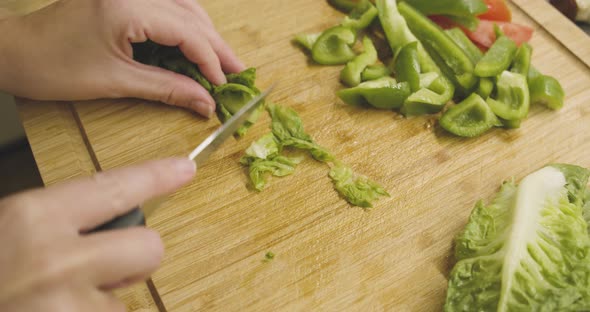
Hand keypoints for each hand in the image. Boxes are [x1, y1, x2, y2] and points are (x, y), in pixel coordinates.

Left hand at [0, 0, 244, 117]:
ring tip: (223, 62)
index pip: (188, 31)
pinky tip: (197, 46)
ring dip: (206, 34)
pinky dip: (187, 28)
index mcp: (128, 8)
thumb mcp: (117, 81)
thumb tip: (206, 104)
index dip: (211, 60)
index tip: (224, 86)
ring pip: (184, 6)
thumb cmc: (56, 67)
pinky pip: (168, 7)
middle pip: (192, 14)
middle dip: (217, 46)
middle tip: (239, 72)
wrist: (16, 52)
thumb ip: (167, 89)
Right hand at [0, 158, 195, 310]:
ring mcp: (68, 307)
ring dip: (101, 304)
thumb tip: (109, 216)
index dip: (155, 176)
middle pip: (148, 247)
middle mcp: (58, 261)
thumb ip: (56, 222)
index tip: (184, 168)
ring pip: (127, 300)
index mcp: (31, 218)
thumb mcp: (8, 230)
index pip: (115, 187)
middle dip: (133, 259)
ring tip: (55, 303)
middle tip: (99, 269)